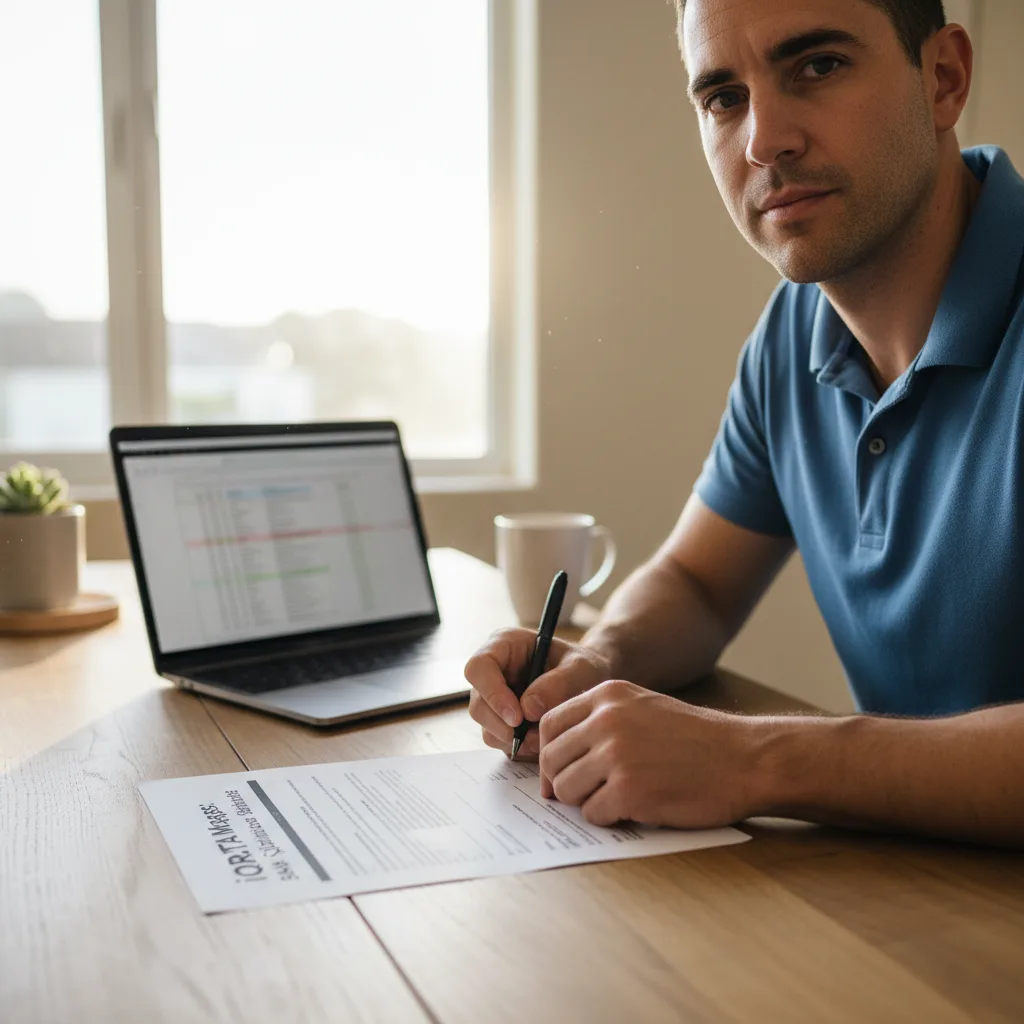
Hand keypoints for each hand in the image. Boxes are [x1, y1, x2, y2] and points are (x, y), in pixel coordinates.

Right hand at [464, 629, 613, 758]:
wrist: (590, 683)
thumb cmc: (584, 667)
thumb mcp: (580, 668)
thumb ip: (557, 683)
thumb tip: (528, 709)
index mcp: (504, 645)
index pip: (479, 667)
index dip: (492, 693)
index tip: (518, 716)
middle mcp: (493, 671)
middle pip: (478, 704)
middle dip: (503, 725)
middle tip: (534, 737)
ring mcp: (494, 698)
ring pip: (486, 727)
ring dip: (514, 739)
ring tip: (545, 737)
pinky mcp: (501, 721)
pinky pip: (499, 741)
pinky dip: (519, 747)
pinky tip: (542, 740)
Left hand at [538, 679, 766, 826]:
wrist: (743, 759)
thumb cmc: (696, 739)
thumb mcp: (643, 707)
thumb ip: (601, 721)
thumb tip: (557, 754)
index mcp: (607, 696)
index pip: (549, 723)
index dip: (548, 752)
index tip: (558, 771)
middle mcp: (606, 720)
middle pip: (551, 758)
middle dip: (561, 781)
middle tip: (581, 795)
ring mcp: (615, 755)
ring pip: (565, 788)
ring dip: (583, 801)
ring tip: (611, 800)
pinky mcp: (628, 790)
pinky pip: (591, 813)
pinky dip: (606, 818)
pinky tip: (631, 810)